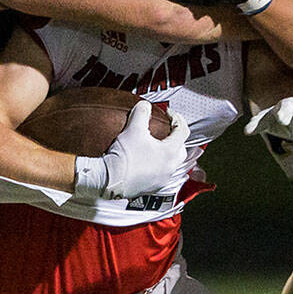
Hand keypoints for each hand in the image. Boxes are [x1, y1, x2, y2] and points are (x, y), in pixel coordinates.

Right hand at [74, 101, 190, 200]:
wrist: (109, 181)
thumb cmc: (124, 157)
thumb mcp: (133, 128)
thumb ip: (142, 112)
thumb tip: (145, 105)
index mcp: (170, 152)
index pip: (183, 131)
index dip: (177, 118)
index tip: (168, 114)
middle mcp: (171, 168)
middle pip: (181, 148)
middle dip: (176, 137)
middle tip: (166, 129)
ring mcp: (163, 179)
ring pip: (172, 163)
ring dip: (168, 152)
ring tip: (156, 145)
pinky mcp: (153, 187)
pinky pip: (162, 174)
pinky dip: (158, 165)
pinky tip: (147, 161)